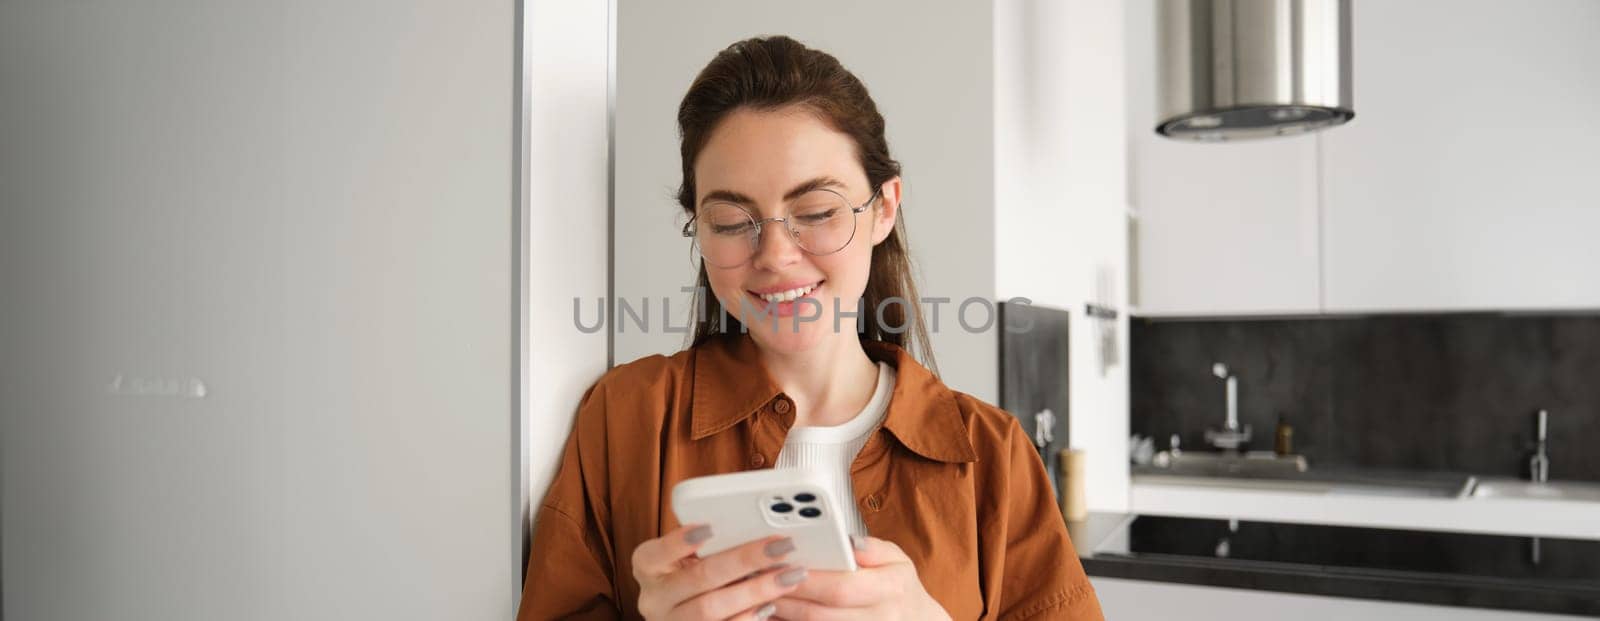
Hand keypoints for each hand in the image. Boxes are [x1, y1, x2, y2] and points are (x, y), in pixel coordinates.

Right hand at [633, 523, 809, 619]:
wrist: (684, 617)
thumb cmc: (693, 579)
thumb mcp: (688, 558)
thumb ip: (710, 543)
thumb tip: (753, 522)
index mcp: (649, 568)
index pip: (654, 553)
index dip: (679, 541)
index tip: (710, 527)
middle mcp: (654, 599)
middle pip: (698, 578)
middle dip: (743, 560)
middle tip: (781, 547)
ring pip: (710, 609)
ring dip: (754, 591)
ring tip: (788, 576)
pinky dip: (748, 618)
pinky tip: (771, 606)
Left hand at [769, 536, 949, 620]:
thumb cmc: (899, 590)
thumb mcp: (897, 560)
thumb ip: (873, 548)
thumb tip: (849, 541)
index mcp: (892, 590)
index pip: (842, 587)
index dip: (808, 579)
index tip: (782, 565)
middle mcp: (880, 619)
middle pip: (821, 614)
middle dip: (787, 598)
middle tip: (759, 581)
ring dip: (785, 615)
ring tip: (762, 598)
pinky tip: (775, 615)